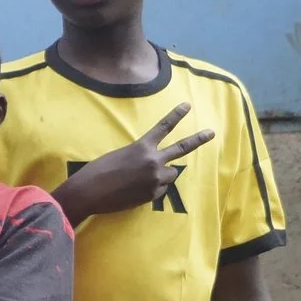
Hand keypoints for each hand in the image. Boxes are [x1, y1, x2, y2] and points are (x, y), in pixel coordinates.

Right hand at [56, 103, 215, 217]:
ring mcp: (155, 179)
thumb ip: (140, 156)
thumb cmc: (98, 171)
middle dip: (198, 139)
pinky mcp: (152, 195)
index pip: (163, 127)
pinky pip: (160, 190)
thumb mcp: (120, 156)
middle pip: (181, 148)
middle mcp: (153, 161)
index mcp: (142, 146)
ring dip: (162, 175)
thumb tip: (153, 166)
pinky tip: (134, 191)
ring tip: (141, 179)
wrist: (89, 192)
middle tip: (211, 133)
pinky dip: (152, 189)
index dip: (176, 115)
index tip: (187, 105)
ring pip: (170, 174)